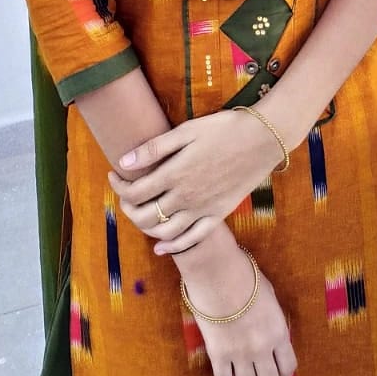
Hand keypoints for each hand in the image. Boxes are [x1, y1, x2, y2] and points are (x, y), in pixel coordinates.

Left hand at [108, 110, 283, 253]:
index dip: (119, 185)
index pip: (135, 191)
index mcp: (174, 174)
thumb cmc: (224, 128)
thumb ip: (154, 149)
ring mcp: (202, 209)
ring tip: (140, 214)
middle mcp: (185, 197)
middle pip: (145, 215)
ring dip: (145, 227)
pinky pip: (191, 239)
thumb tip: (123, 162)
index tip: (114, 174)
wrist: (263, 138)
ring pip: (164, 232)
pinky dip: (173, 247)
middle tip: (124, 195)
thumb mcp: (187, 131)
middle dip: (127, 208)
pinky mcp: (217, 215)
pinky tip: (162, 246)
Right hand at [181, 251, 296, 375]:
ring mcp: (240, 354)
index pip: (288, 366)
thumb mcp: (269, 295)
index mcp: (278, 332)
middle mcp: (262, 348)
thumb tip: (271, 331)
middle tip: (259, 371)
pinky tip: (225, 373)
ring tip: (243, 373)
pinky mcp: (218, 354)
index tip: (278, 366)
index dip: (284, 369)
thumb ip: (272, 318)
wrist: (217, 271)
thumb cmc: (245, 275)